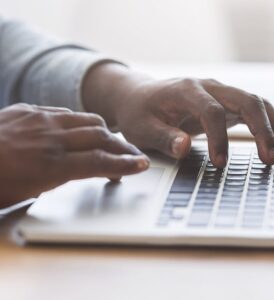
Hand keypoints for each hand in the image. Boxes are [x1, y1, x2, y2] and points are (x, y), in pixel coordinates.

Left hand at [0, 104, 148, 208]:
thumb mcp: (26, 192)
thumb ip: (59, 177)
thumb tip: (78, 171)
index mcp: (49, 165)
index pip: (99, 161)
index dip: (125, 164)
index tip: (142, 165)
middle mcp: (49, 138)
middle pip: (100, 136)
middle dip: (122, 146)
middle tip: (133, 154)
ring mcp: (40, 120)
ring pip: (87, 120)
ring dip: (105, 132)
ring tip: (112, 142)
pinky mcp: (29, 110)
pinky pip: (66, 112)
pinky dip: (81, 123)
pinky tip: (82, 131)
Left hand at [83, 64, 273, 167]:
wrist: (138, 97)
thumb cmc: (138, 112)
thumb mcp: (141, 128)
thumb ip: (163, 137)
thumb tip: (184, 148)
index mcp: (185, 90)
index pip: (211, 111)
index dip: (219, 138)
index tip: (220, 163)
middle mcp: (207, 87)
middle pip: (245, 100)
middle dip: (261, 129)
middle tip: (269, 159)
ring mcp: (217, 93)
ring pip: (255, 102)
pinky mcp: (222, 103)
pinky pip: (251, 110)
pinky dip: (268, 123)